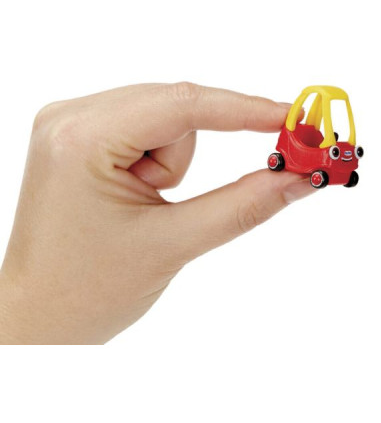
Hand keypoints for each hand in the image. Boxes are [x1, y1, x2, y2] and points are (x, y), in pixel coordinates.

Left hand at [0, 83, 314, 343]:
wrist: (40, 318)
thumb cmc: (88, 290)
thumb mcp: (175, 244)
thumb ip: (244, 205)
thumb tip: (299, 179)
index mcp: (82, 138)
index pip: (183, 105)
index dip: (247, 110)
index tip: (294, 121)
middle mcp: (71, 117)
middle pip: (176, 107)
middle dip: (205, 149)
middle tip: (264, 167)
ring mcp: (72, 124)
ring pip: (166, 120)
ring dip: (177, 164)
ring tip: (153, 209)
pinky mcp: (80, 137)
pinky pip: (149, 130)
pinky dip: (165, 161)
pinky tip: (145, 195)